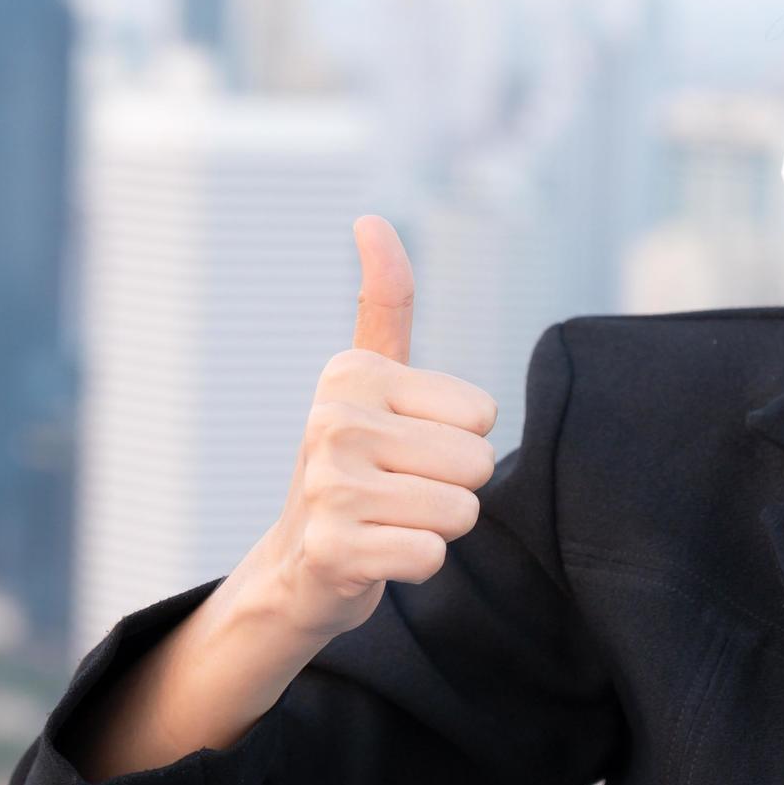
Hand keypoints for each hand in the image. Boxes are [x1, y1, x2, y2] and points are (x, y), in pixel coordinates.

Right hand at [236, 215, 501, 646]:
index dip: (459, 443)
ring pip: (460, 512)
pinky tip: (374, 556)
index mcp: (352, 372)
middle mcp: (332, 419)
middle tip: (399, 495)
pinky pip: (431, 556)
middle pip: (477, 463)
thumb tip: (370, 218)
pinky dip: (416, 565)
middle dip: (452, 491)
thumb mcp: (370, 380)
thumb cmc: (356, 468)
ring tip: (388, 523)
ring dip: (435, 529)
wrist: (300, 566)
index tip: (405, 451)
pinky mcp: (331, 549)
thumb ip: (384, 303)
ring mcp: (327, 485)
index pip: (483, 415)